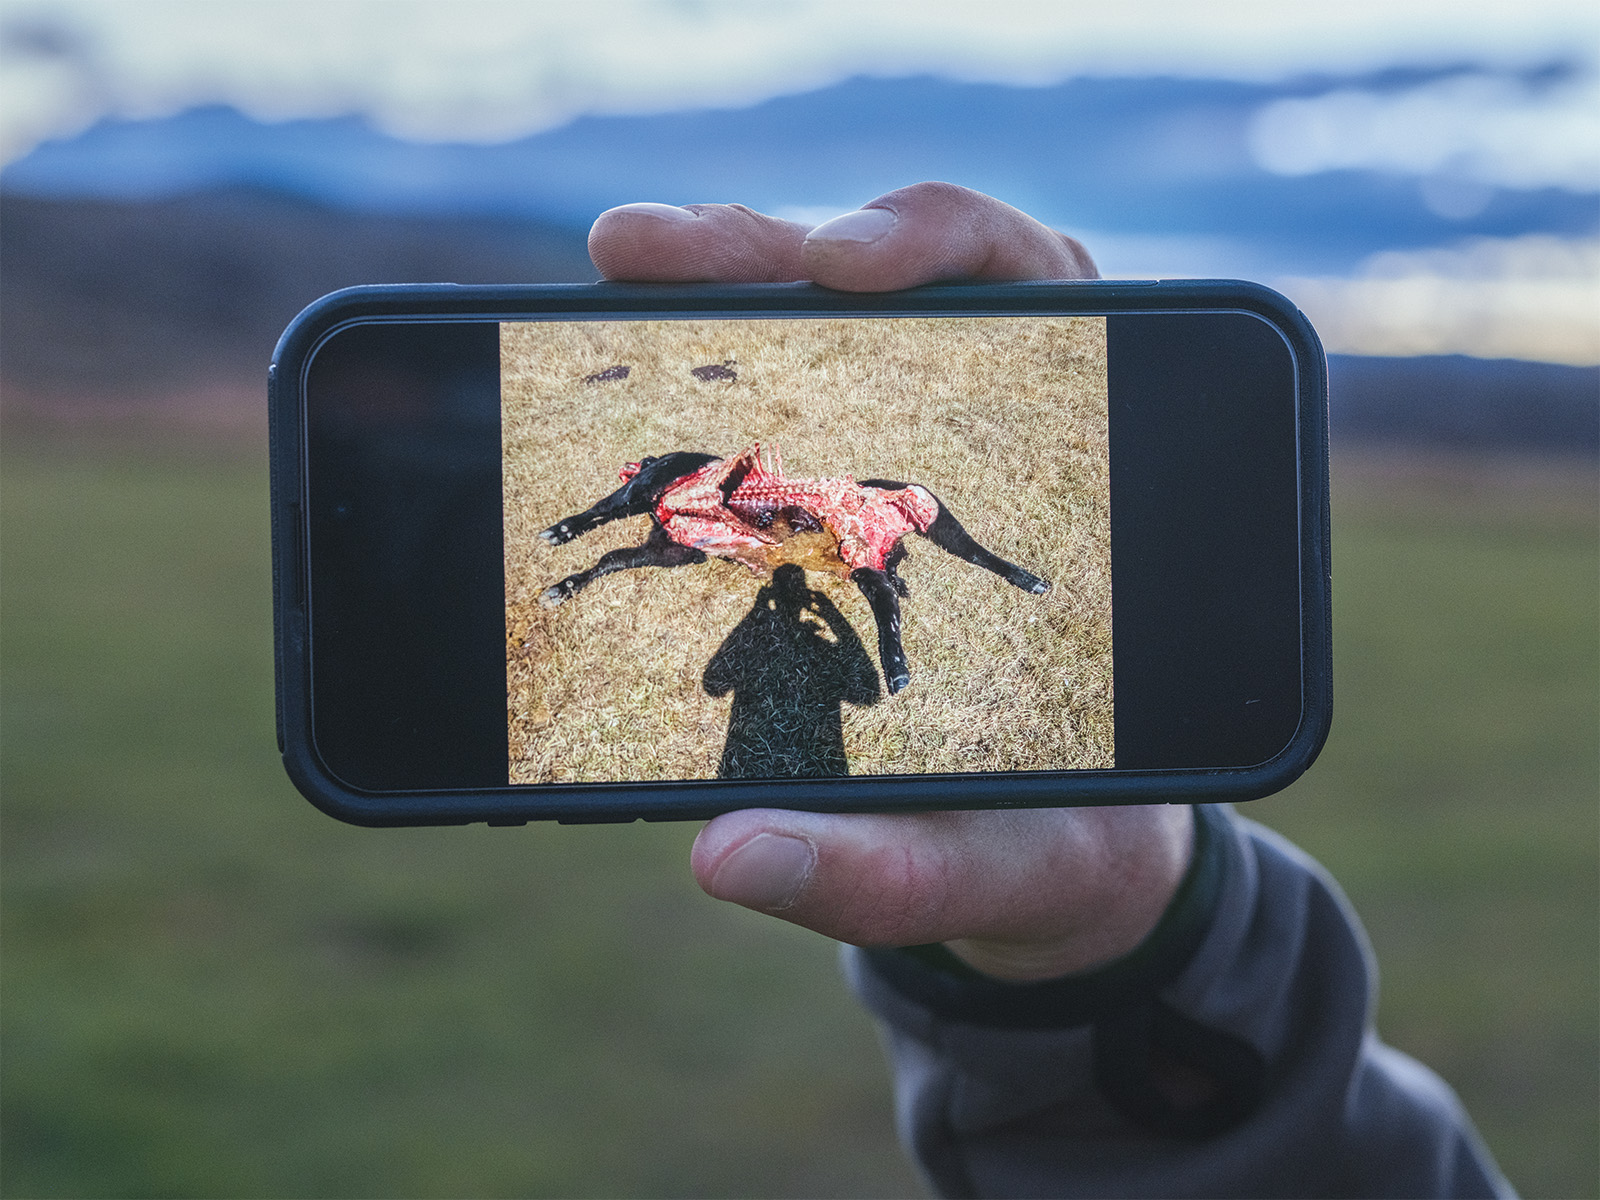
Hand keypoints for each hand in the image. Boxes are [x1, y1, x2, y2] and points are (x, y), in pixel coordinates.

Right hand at [589, 182, 1188, 981]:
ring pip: (803, 317)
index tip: (842, 265)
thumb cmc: (1059, 842)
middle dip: (759, 252)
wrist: (1069, 849)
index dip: (931, 240)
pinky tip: (612, 362)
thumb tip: (724, 855)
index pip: (1026, 287)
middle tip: (639, 251)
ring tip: (615, 268)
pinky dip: (682, 370)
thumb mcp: (999, 870)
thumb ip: (888, 870)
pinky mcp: (838, 481)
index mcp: (1082, 462)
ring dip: (707, 282)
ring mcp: (908, 438)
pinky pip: (759, 392)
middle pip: (878, 287)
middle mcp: (998, 419)